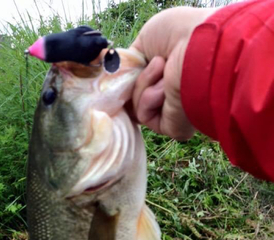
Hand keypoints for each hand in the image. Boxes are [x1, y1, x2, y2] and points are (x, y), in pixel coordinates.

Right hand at [130, 7, 215, 139]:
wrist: (197, 48)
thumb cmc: (178, 35)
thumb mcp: (146, 40)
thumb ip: (131, 62)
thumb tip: (120, 77)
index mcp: (169, 75)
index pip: (139, 85)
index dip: (130, 78)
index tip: (126, 68)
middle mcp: (172, 95)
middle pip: (134, 97)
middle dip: (137, 80)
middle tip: (156, 64)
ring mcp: (172, 112)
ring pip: (135, 106)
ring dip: (144, 85)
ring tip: (164, 68)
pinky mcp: (171, 127)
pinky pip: (143, 116)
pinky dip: (147, 99)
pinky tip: (165, 88)